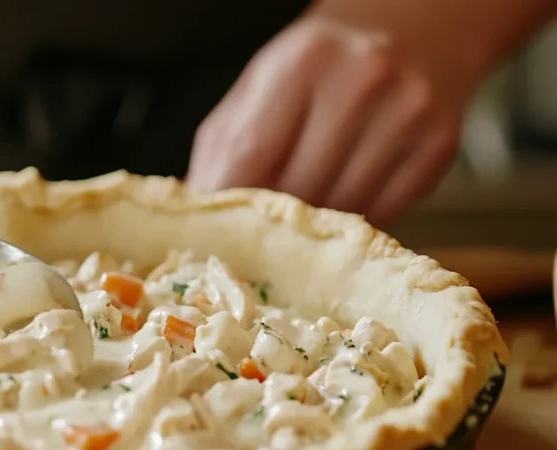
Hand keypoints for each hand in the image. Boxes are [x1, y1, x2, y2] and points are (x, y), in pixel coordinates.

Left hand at [186, 15, 465, 226]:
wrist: (412, 29)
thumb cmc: (320, 66)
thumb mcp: (260, 86)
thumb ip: (225, 148)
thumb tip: (200, 215)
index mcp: (302, 61)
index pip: (251, 154)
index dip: (231, 204)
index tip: (219, 232)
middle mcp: (362, 80)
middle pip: (298, 188)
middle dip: (272, 219)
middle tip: (261, 229)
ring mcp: (407, 114)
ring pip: (341, 210)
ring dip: (315, 227)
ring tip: (303, 214)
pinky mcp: (436, 148)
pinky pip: (382, 214)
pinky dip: (354, 223)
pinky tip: (344, 204)